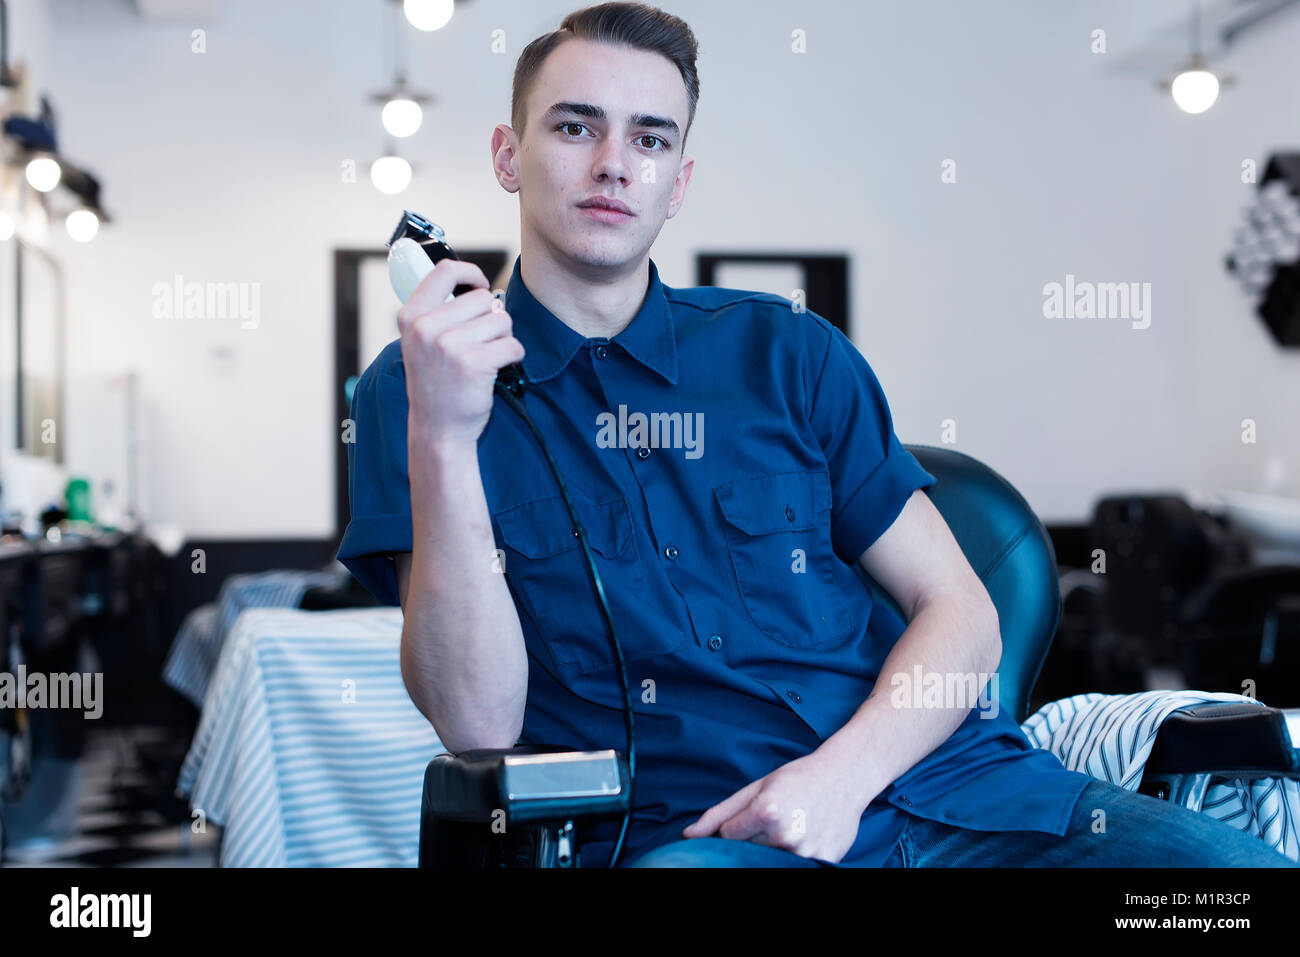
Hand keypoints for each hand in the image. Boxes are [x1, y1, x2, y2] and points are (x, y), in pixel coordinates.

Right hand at [396, 258, 524, 447]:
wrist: (438, 429)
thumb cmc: (436, 383)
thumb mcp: (420, 342)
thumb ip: (439, 312)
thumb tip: (478, 286)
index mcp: (411, 316)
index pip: (445, 271)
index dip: (471, 273)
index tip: (481, 286)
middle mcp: (426, 328)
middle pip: (483, 298)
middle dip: (492, 318)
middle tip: (482, 341)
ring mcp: (449, 346)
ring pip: (502, 320)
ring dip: (503, 338)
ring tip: (487, 357)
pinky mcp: (474, 364)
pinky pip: (513, 345)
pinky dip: (514, 356)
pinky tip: (498, 369)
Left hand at [680, 750, 866, 863]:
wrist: (845, 777)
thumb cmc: (798, 778)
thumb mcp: (755, 787)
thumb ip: (720, 813)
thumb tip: (688, 836)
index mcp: (766, 812)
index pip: (729, 836)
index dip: (737, 826)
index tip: (754, 812)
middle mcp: (786, 836)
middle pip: (749, 850)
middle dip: (754, 837)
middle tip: (774, 818)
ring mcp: (806, 853)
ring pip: (769, 859)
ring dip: (773, 848)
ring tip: (791, 824)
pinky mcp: (823, 863)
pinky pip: (794, 865)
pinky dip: (793, 855)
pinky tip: (805, 834)